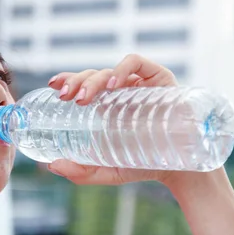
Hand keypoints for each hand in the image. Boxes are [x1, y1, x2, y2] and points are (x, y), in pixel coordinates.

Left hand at [46, 54, 177, 185]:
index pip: (84, 84)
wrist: (181, 170)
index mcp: (108, 105)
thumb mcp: (108, 170)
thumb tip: (52, 166)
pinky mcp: (160, 78)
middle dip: (76, 81)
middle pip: (94, 75)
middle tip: (65, 97)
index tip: (53, 86)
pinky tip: (113, 85)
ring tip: (82, 98)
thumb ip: (82, 171)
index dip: (68, 79)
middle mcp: (123, 90)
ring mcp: (141, 83)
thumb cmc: (144, 164)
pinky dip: (121, 68)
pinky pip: (137, 63)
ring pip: (110, 70)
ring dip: (92, 80)